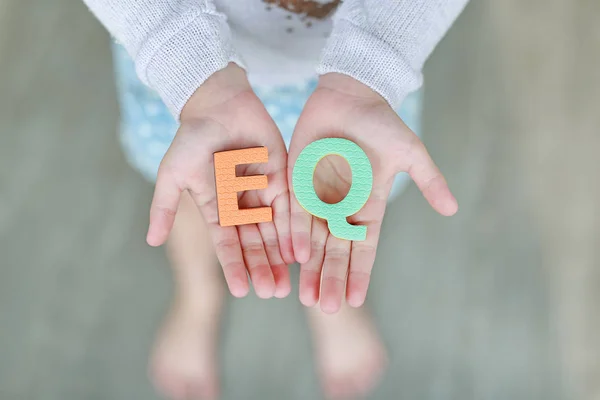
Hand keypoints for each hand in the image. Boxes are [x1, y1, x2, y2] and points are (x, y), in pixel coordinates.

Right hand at [146, 64, 293, 298]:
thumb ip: (164, 207)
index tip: (241, 291)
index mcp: (217, 207)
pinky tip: (301, 249)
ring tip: (288, 281)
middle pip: (254, 242)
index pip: (227, 243)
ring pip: (274, 230)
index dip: (234, 266)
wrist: (217, 102)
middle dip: (262, 267)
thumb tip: (151, 242)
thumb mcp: (173, 173)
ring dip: (281, 255)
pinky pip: (291, 206)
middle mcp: (241, 205)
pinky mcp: (282, 176)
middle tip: (272, 293)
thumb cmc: (191, 137)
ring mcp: (262, 191)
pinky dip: (295, 227)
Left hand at [288, 73, 457, 312]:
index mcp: (369, 206)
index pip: (364, 248)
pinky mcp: (298, 182)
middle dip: (331, 279)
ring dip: (311, 268)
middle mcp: (342, 208)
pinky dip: (297, 235)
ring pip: (314, 240)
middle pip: (337, 251)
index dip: (359, 274)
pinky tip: (295, 258)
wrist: (350, 94)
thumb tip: (453, 209)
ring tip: (306, 297)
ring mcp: (319, 197)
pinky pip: (297, 214)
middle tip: (326, 308)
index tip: (354, 300)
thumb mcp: (410, 153)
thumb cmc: (381, 122)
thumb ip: (428, 181)